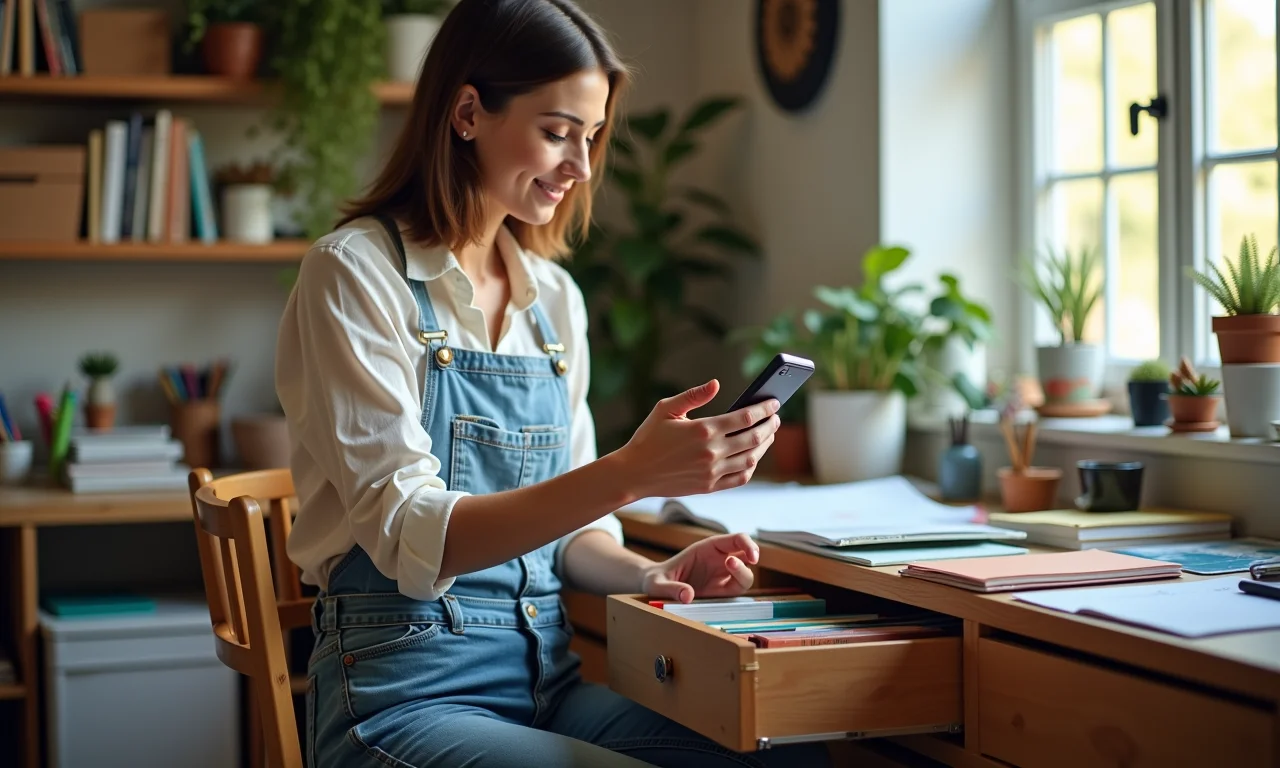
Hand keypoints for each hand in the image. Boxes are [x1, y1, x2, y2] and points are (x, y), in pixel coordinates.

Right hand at [617, 379, 779, 499]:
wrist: (634, 473)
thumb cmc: (648, 437)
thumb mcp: (666, 409)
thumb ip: (694, 395)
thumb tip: (716, 383)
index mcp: (703, 430)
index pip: (745, 417)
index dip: (764, 409)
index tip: (774, 402)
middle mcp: (711, 452)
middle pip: (754, 437)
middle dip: (770, 425)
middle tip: (776, 417)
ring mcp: (712, 472)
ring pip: (751, 459)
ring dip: (765, 445)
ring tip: (768, 434)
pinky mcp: (709, 487)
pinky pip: (740, 478)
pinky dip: (752, 466)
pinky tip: (754, 456)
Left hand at [641, 533, 759, 602]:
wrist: (654, 590)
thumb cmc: (656, 581)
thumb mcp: (658, 584)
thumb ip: (671, 588)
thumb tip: (687, 596)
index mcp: (708, 548)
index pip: (736, 540)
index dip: (748, 545)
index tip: (752, 557)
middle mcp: (718, 560)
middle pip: (746, 553)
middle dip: (750, 556)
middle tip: (731, 564)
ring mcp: (721, 576)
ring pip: (745, 573)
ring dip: (743, 575)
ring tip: (724, 579)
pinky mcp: (720, 591)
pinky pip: (736, 590)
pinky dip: (739, 593)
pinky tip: (728, 597)